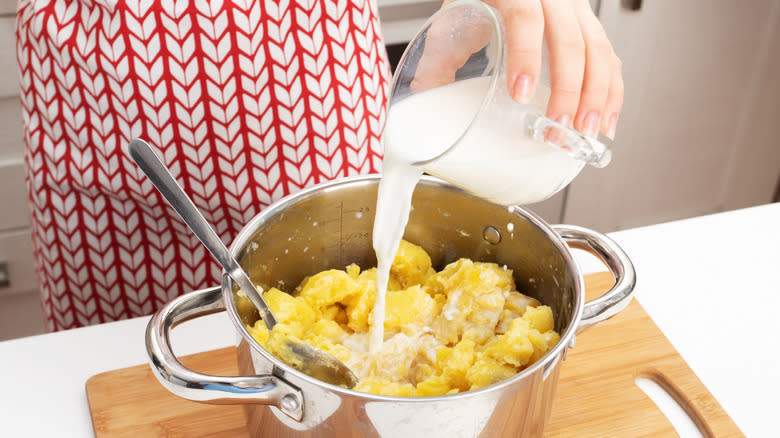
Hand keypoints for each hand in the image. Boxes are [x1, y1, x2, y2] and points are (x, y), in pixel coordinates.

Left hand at [411, 0, 623, 139]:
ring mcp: (576, 12)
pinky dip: (612, 92)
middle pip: (571, 41)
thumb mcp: (455, 15)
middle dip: (569, 90)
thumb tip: (422, 93)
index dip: (526, 57)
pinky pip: (610, 59)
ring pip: (599, 50)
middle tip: (558, 127)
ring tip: (586, 132)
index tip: (520, 94)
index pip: (526, 18)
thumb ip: (440, 53)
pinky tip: (605, 122)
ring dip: (597, 96)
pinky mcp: (589, 29)